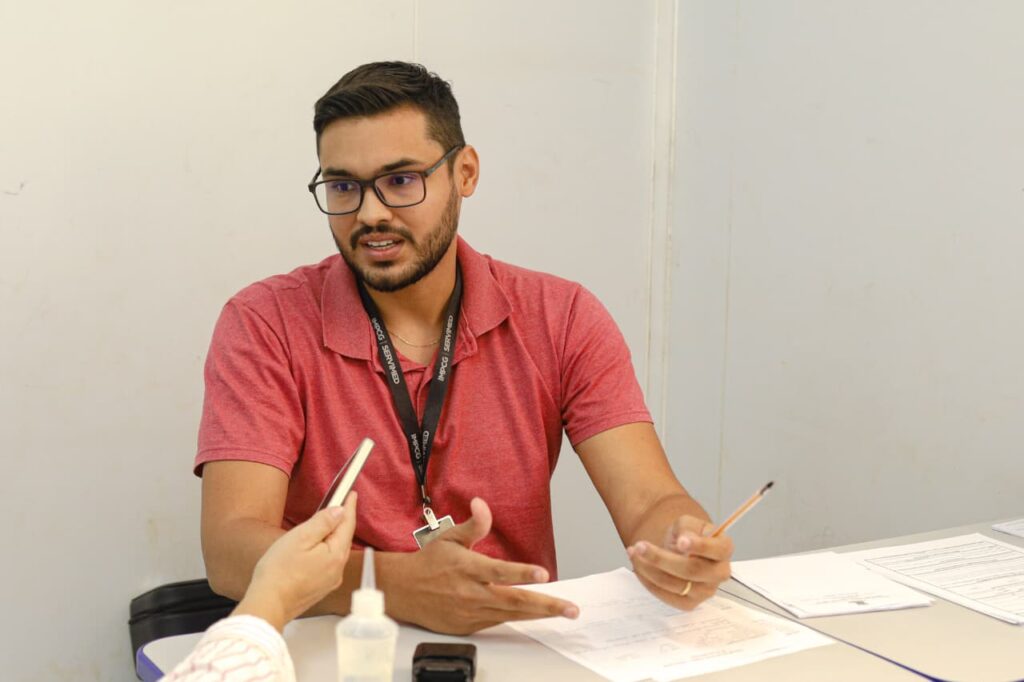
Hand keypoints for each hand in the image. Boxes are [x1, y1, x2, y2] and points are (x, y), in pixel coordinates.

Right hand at [234, 493, 357, 630]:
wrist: (268, 603)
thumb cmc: (279, 571)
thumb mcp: (300, 538)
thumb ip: (322, 522)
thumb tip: (339, 511)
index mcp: (335, 555)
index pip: (347, 524)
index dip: (349, 507)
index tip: (351, 494)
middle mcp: (337, 570)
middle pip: (343, 538)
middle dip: (342, 521)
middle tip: (340, 504)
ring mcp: (330, 581)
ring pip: (336, 552)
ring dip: (334, 536)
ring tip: (327, 523)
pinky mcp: (320, 589)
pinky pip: (328, 564)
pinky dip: (326, 551)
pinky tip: (317, 548)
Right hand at [387, 497, 578, 634]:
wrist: (403, 591)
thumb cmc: (429, 563)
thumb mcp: (450, 537)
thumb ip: (473, 524)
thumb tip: (482, 504)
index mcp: (469, 568)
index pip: (500, 572)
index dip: (523, 573)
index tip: (544, 574)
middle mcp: (472, 593)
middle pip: (514, 601)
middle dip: (546, 605)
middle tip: (570, 608)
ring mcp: (471, 612)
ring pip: (511, 615)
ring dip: (539, 614)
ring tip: (562, 612)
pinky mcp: (468, 626)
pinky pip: (498, 622)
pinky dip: (517, 618)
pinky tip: (535, 615)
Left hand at [627, 515, 732, 609]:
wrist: (678, 548)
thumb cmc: (686, 534)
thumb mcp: (687, 523)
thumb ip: (687, 528)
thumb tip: (686, 539)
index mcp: (723, 549)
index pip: (718, 550)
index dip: (700, 546)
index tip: (681, 541)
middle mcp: (719, 573)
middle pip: (692, 570)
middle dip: (662, 558)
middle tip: (640, 545)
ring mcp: (705, 591)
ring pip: (676, 584)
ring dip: (649, 569)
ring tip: (634, 552)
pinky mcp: (689, 603)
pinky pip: (666, 596)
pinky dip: (648, 581)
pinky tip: (638, 565)